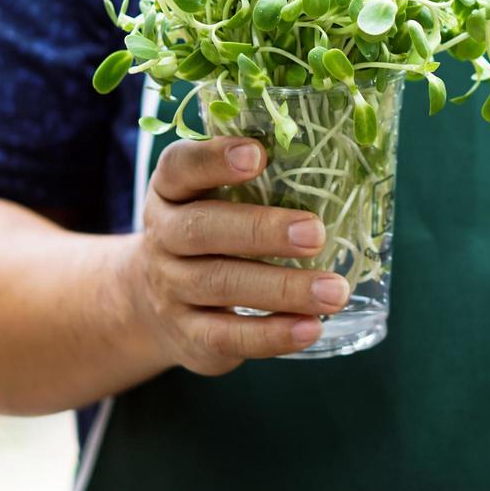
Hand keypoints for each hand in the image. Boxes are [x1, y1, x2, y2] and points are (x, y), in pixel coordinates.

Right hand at [122, 137, 349, 375]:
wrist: (151, 305)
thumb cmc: (207, 237)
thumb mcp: (212, 201)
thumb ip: (257, 183)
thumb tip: (338, 166)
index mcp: (171, 192)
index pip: (181, 167)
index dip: (213, 159)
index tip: (258, 153)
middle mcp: (164, 238)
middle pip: (202, 230)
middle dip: (261, 230)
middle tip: (315, 234)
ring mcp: (171, 289)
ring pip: (221, 285)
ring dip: (283, 289)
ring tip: (334, 291)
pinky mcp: (189, 336)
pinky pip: (227, 336)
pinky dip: (272, 334)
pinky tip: (311, 328)